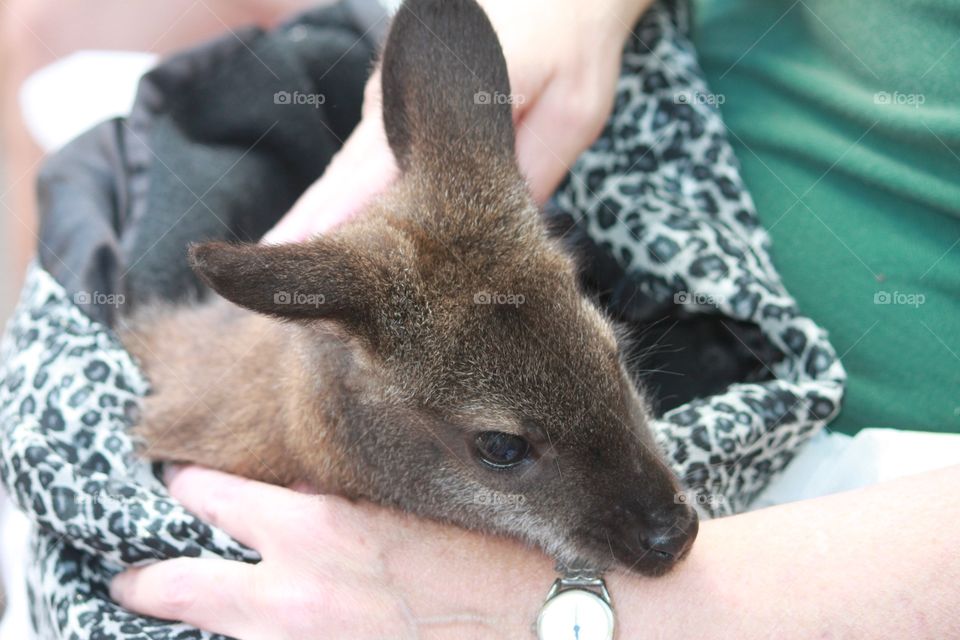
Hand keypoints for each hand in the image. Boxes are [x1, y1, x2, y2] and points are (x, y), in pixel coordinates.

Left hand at [110, 466, 553, 638]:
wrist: (541, 623)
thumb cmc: (485, 556)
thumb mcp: (404, 507)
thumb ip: (338, 503)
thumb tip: (300, 492)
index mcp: (317, 530)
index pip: (216, 499)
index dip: (188, 489)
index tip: (176, 483)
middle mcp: (294, 596)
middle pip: (188, 587)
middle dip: (151, 581)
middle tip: (129, 579)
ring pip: (224, 636)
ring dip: (206, 623)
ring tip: (178, 613)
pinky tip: (256, 636)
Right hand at [263, 0, 651, 242]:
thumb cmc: (573, 40)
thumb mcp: (571, 113)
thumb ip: (532, 173)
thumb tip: (499, 241)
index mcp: (430, 97)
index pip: (369, 173)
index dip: (331, 219)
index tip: (291, 254)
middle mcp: (395, 99)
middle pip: (343, 176)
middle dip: (311, 228)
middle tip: (278, 280)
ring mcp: (392, 99)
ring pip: (352, 170)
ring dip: (326, 216)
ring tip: (291, 267)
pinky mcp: (399, 104)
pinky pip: (368, 160)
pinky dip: (350, 197)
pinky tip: (337, 233)